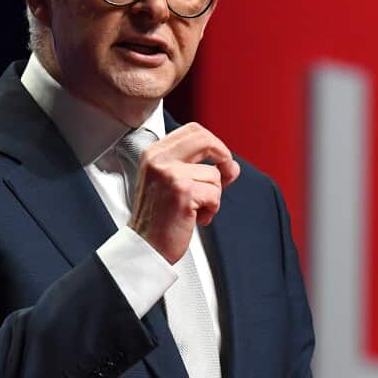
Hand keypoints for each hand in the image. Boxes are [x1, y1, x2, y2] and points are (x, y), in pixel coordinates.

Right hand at [127, 123, 240, 263]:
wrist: (145, 247)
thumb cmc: (159, 218)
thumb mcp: (175, 185)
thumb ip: (202, 169)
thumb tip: (232, 165)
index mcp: (154, 153)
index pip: (193, 130)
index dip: (213, 143)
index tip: (219, 160)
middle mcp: (159, 160)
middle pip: (206, 140)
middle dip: (222, 158)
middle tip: (222, 178)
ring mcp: (170, 174)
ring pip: (214, 174)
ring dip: (213, 196)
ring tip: (195, 209)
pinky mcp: (182, 192)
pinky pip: (215, 194)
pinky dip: (211, 209)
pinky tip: (196, 218)